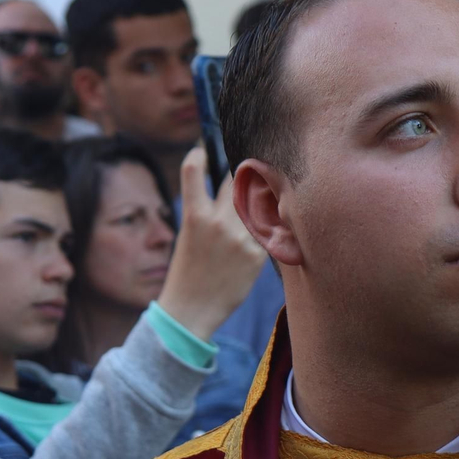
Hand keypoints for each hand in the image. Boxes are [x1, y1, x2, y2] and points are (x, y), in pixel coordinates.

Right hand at [157, 146, 268, 340]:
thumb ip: (208, 211)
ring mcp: (240, 238)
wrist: (192, 310)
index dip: (201, 152)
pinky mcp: (257, 254)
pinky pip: (268, 227)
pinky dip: (268, 224)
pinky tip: (269, 226)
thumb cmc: (189, 271)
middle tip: (246, 170)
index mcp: (194, 216)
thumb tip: (230, 189)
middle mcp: (218, 223)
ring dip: (260, 196)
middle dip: (241, 171)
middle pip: (236, 179)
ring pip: (257, 200)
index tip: (205, 148)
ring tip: (261, 198)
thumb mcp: (190, 235)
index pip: (194, 169)